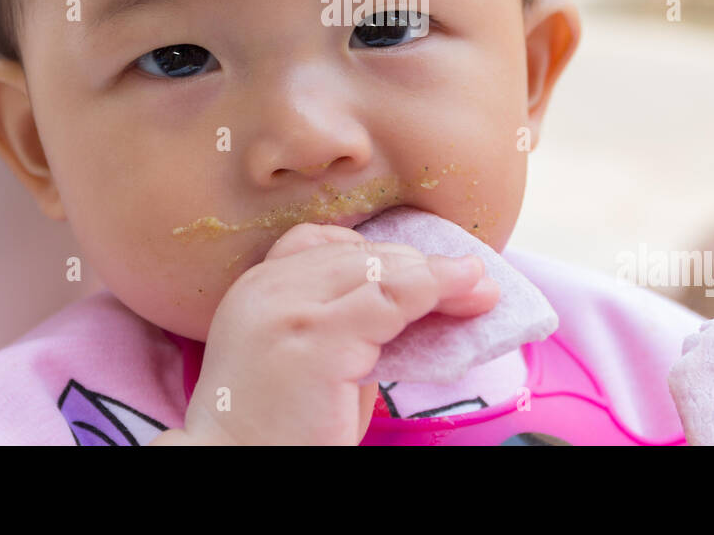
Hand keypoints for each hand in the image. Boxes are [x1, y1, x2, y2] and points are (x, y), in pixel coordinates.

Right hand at [177, 221, 499, 445]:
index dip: (384, 256)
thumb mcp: (311, 361)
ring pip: (384, 269)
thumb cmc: (277, 432)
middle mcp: (268, 288)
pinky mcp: (318, 339)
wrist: (233, 468)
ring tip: (480, 291)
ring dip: (440, 277)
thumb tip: (419, 305)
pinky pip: (393, 299)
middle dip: (422, 266)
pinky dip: (436, 293)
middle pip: (361, 254)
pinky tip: (464, 298)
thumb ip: (349, 326)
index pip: (327, 244)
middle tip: (474, 283)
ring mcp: (291, 310)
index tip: (425, 273)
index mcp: (258, 288)